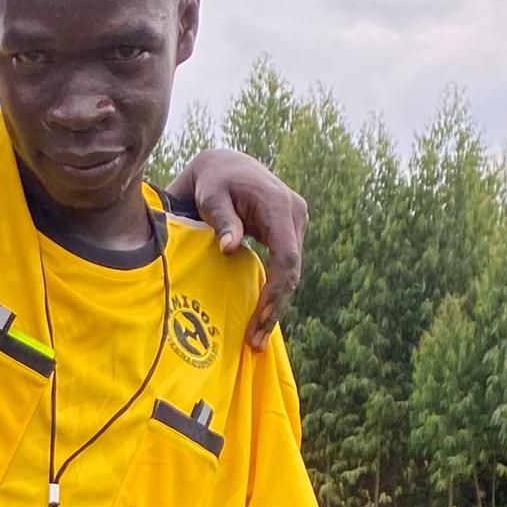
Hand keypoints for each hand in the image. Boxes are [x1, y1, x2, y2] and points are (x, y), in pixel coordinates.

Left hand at [172, 151, 307, 348]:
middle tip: (254, 341)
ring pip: (291, 274)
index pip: (287, 258)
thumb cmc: (213, 181)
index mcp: (280, 207)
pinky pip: (284, 269)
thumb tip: (230, 247)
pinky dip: (272, 293)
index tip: (258, 319)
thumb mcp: (211, 196)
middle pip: (293, 272)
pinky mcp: (287, 233)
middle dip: (275, 308)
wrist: (223, 166)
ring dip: (275, 306)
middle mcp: (294, 215)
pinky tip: (258, 319)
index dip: (275, 292)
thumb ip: (222, 220)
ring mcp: (294, 224)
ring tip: (255, 339)